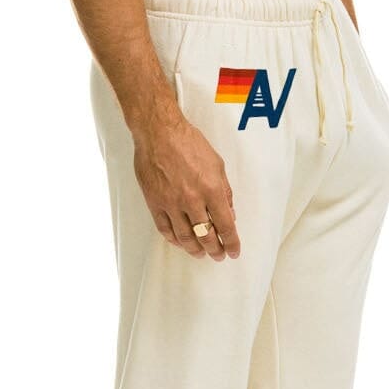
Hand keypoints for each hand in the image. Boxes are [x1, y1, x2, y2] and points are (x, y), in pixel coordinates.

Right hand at [132, 111, 240, 260]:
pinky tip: (181, 243)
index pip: (225, 226)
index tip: (234, 251)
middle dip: (215, 250)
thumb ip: (224, 191)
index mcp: (211, 189)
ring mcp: (171, 203)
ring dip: (195, 249)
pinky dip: (174, 240)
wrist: (159, 133)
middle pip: (206, 236)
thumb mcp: (217, 164)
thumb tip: (229, 213)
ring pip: (185, 237)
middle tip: (219, 255)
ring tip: (201, 254)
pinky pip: (165, 229)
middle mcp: (192, 200)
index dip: (232, 243)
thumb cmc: (189, 143)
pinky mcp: (155, 203)